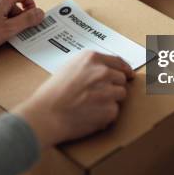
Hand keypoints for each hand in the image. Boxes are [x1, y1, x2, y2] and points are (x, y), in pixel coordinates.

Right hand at [14, 51, 134, 148]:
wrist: (46, 115)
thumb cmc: (51, 94)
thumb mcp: (68, 68)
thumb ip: (88, 66)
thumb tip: (105, 70)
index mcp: (91, 58)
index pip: (118, 62)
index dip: (124, 69)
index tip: (127, 74)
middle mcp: (102, 72)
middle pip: (121, 79)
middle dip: (113, 87)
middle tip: (98, 96)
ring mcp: (108, 90)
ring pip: (120, 96)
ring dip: (110, 101)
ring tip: (91, 106)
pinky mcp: (110, 109)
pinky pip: (114, 112)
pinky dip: (105, 116)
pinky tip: (89, 116)